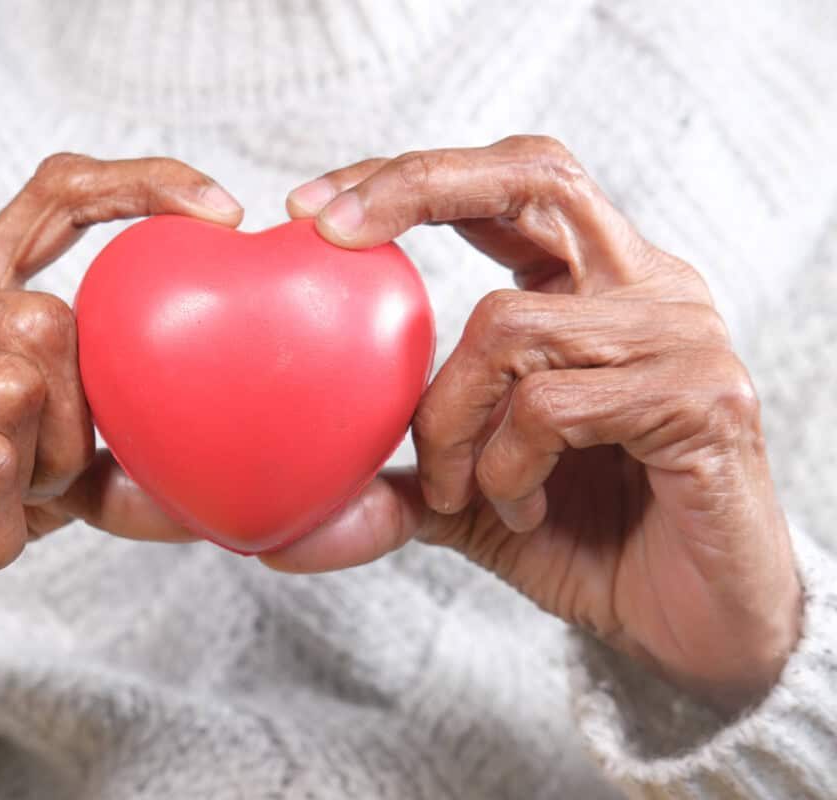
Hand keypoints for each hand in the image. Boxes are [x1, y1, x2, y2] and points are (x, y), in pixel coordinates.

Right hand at [0, 154, 241, 686]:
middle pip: (52, 326)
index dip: (140, 187)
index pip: (54, 198)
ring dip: (21, 491)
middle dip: (66, 436)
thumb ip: (96, 438)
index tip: (220, 211)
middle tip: (20, 494)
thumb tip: (200, 447)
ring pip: (14, 393)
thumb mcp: (31, 475)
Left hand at [271, 136, 800, 712]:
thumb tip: (281, 523)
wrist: (691, 626)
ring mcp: (680, 333)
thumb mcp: (467, 497)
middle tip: (328, 233)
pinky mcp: (703, 397)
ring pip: (510, 325)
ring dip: (449, 420)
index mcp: (594, 283)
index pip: (506, 182)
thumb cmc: (585, 541)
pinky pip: (551, 406)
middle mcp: (646, 284)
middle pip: (534, 176)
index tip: (308, 211)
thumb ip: (395, 475)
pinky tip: (520, 509)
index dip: (410, 176)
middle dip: (416, 186)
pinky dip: (505, 467)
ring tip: (455, 489)